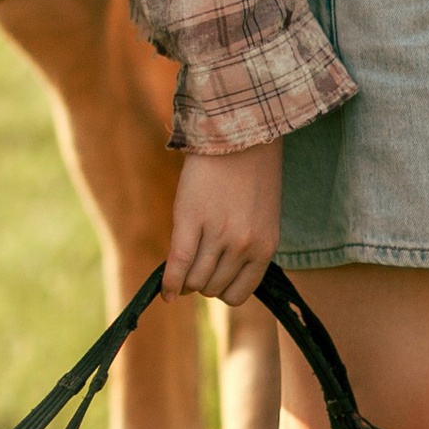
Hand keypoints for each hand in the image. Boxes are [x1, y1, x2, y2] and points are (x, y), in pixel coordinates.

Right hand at [163, 140, 280, 306]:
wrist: (238, 134)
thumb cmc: (251, 173)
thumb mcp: (260, 217)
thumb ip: (245, 247)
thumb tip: (214, 274)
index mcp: (264, 248)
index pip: (237, 294)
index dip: (220, 291)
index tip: (211, 281)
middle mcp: (243, 246)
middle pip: (212, 288)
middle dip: (201, 283)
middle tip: (194, 266)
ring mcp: (218, 235)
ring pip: (195, 280)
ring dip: (185, 280)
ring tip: (180, 268)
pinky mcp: (191, 220)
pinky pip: (178, 263)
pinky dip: (169, 282)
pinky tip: (164, 291)